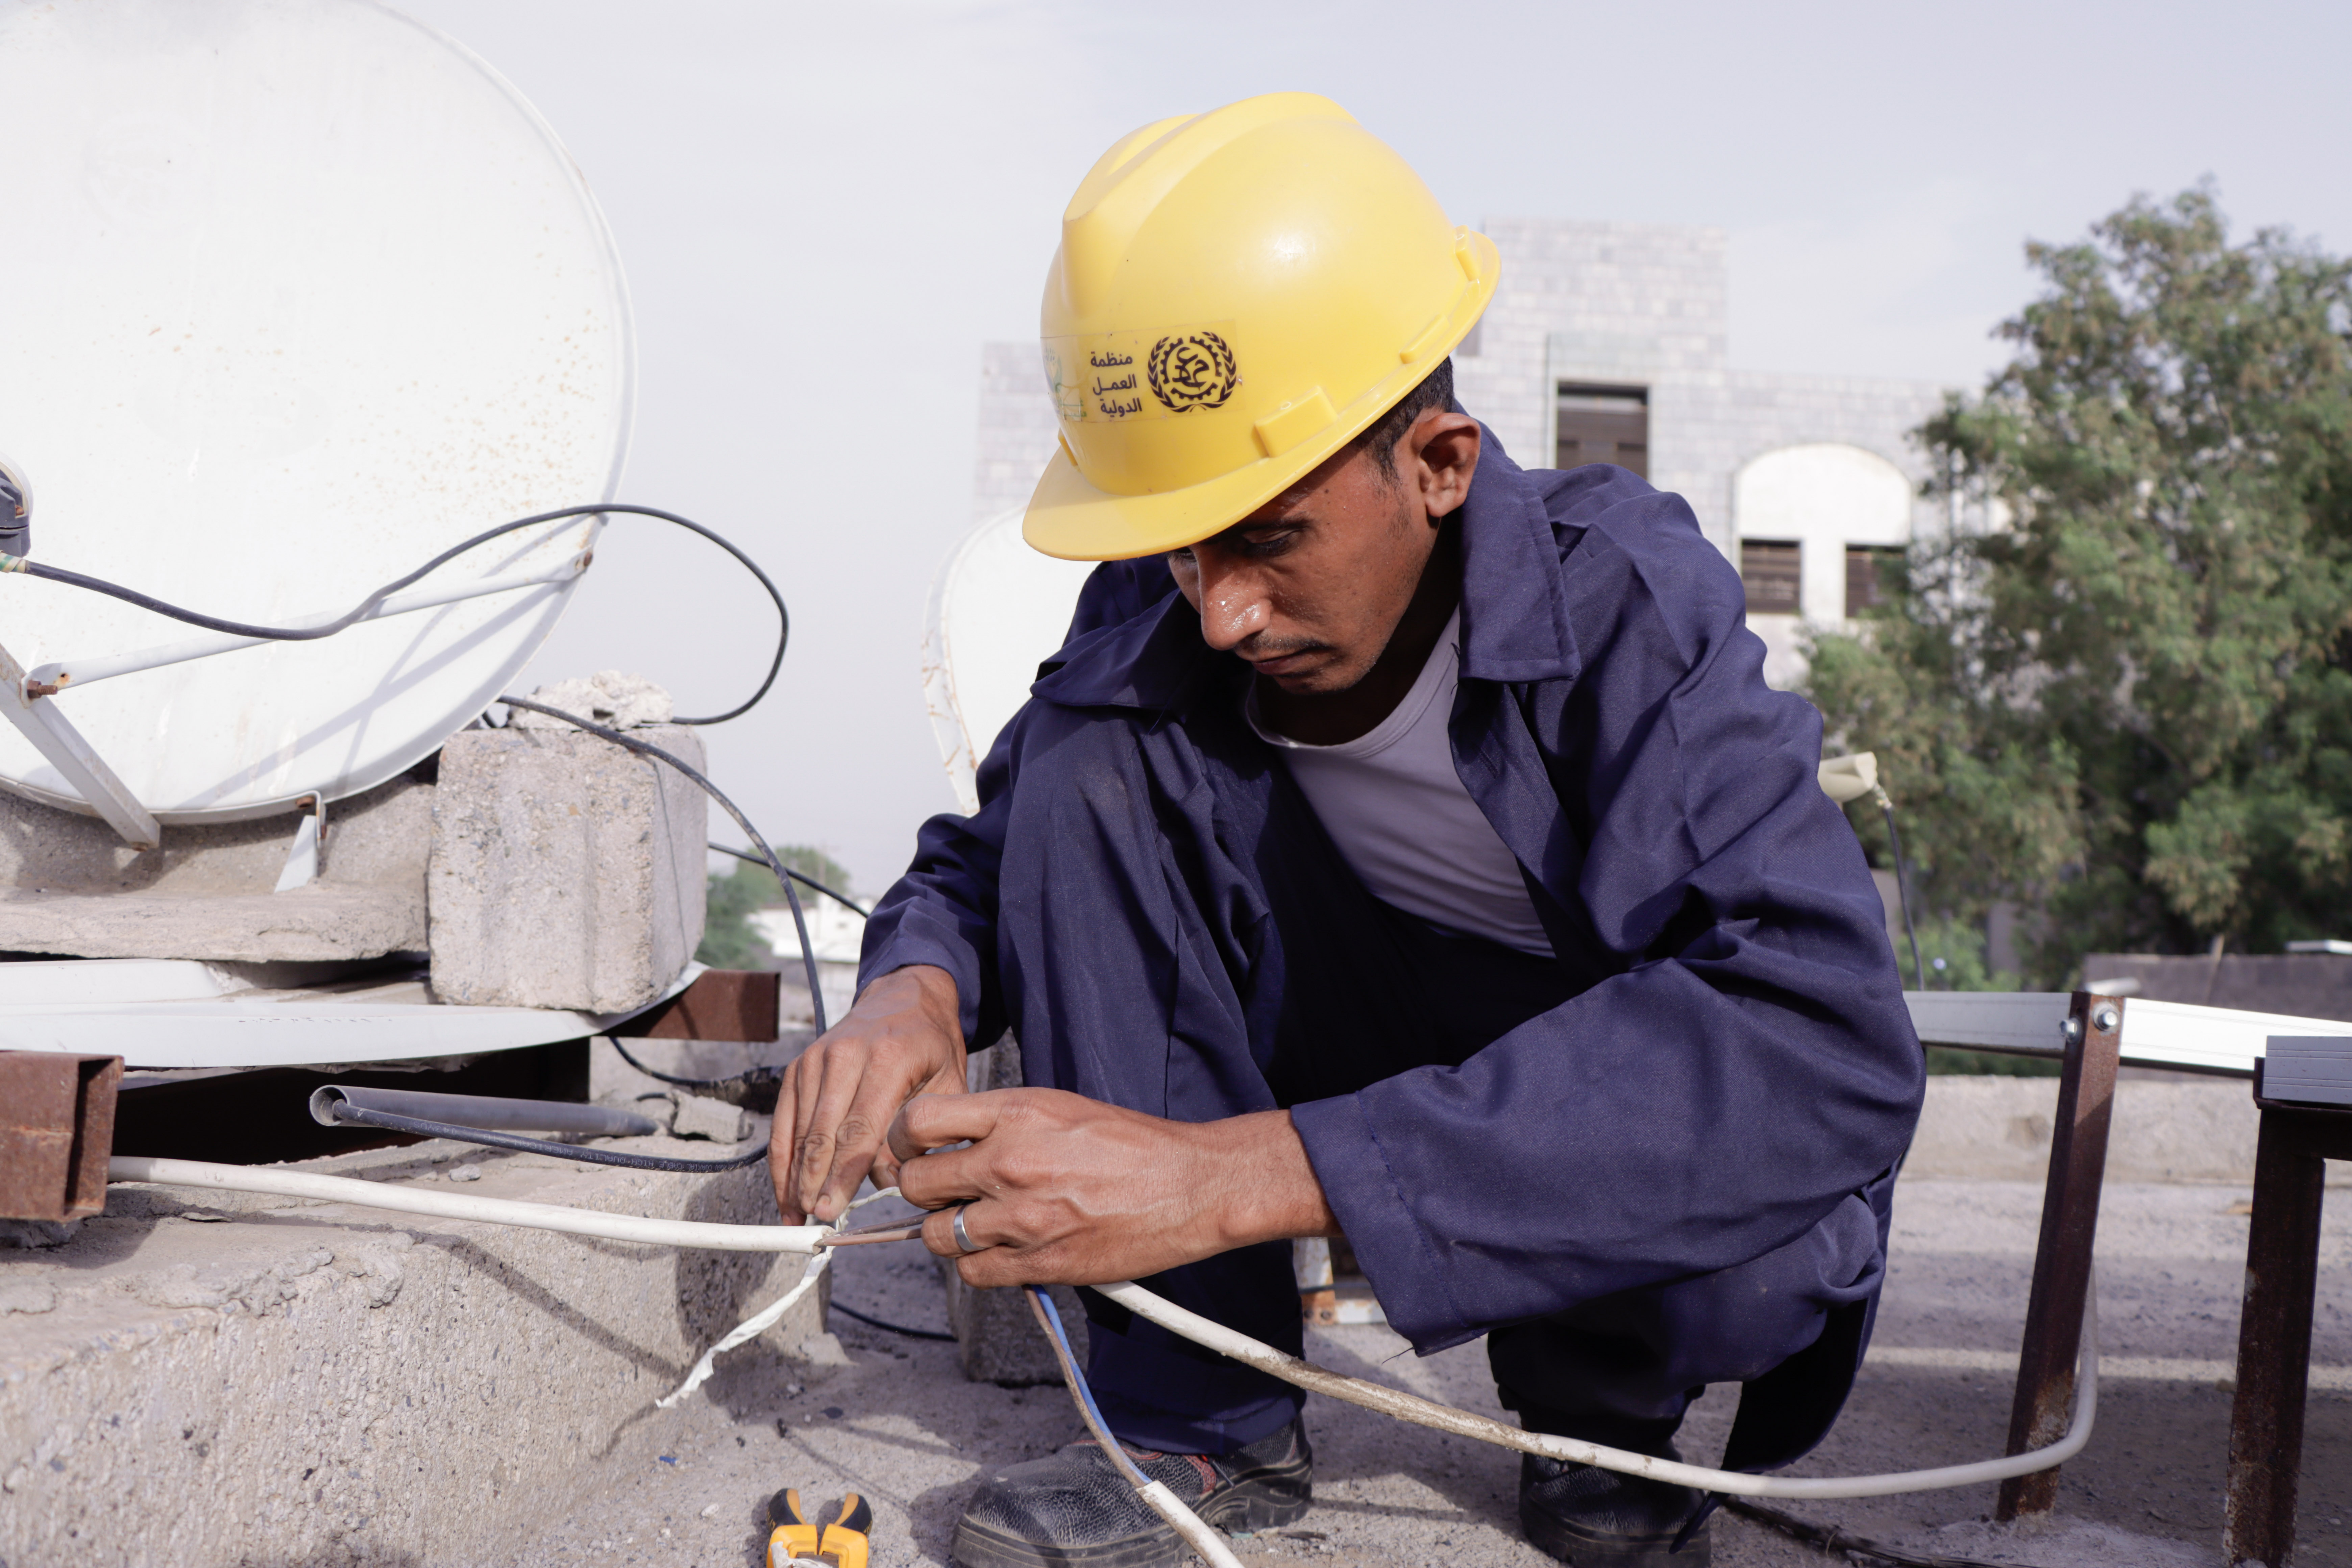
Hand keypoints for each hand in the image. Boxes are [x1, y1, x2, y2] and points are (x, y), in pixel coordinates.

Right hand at [770, 964, 964, 1223]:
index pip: (860, 1128)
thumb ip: (925, 1134)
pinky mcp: (798, 1066)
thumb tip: (888, 1182)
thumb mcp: (947, 1085)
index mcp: (888, 1058)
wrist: (904, 998)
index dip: (842, 1175)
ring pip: (799, 1129)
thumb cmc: (931, 1047)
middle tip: (814, 1220)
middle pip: (823, 1132)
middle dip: (815, 1182)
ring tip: (797, 1216)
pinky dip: (782, 1158)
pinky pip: (784, 1119)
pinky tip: (785, 1190)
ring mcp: (816, 1059)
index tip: (832, 1210)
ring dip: (794, 1176)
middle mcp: (845, 1055)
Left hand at [887, 1087, 1338, 1287]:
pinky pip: (974, 1272)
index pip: (919, 1122)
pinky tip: (1003, 1250)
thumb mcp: (1059, 1108)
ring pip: (937, 1236)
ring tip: (978, 1224)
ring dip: (948, 1233)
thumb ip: (1001, 1124)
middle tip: (946, 1192)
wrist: (1191, 1186)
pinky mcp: (1041, 1262)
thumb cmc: (1132, 1145)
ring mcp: (1024, 1216)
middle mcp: (1012, 1162)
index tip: (916, 1150)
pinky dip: (978, 1265)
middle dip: (925, 1191)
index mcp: (1017, 1114)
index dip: (906, 1140)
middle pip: (918, 1185)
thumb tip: (951, 1145)